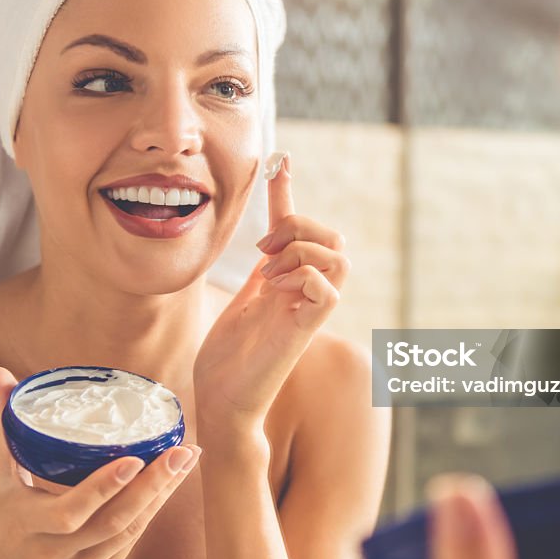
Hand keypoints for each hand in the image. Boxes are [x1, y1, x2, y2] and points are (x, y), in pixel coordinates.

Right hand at [0, 365, 200, 558]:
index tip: (135, 459)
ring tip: (186, 461)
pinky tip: (169, 487)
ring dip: (161, 498)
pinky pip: (127, 546)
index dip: (104, 487)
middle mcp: (53, 555)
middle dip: (153, 487)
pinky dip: (149, 515)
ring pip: (127, 535)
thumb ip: (2, 425)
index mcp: (26, 526)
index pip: (71, 511)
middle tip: (183, 452)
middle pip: (113, 523)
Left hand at [193, 153, 349, 430]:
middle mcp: (305, 292)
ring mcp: (307, 310)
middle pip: (332, 238)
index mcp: (289, 282)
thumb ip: (262, 272)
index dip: (287, 192)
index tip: (280, 160)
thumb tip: (266, 243)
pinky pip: (330, 289)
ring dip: (302, 250)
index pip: (297, 228)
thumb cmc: (229, 358)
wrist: (221, 398)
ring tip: (269, 270)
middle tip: (263, 249)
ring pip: (338, 257)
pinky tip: (276, 287)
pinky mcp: (304, 330)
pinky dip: (305, 276)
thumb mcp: (243, 299)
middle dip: (298, 225)